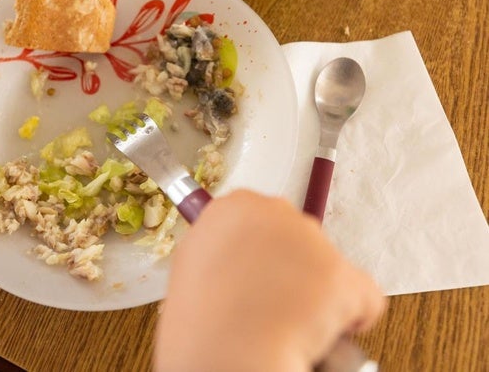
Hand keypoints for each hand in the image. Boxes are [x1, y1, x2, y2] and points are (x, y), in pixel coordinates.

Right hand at [154, 190, 384, 371]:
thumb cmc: (203, 321)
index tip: (261, 273)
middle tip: (273, 304)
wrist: (224, 351)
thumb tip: (235, 257)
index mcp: (234, 208)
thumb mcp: (194, 267)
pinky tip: (327, 336)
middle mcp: (274, 212)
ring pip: (330, 267)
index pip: (264, 220)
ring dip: (318, 294)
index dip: (264, 252)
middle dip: (293, 269)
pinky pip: (365, 298)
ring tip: (288, 324)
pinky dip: (353, 320)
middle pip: (299, 239)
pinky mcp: (341, 274)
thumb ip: (221, 250)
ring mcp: (310, 241)